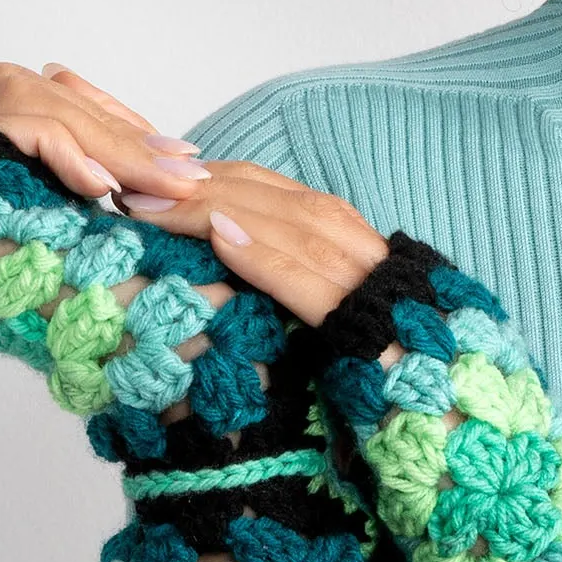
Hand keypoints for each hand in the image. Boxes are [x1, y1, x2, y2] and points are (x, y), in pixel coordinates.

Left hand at [0, 60, 389, 327]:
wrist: (447, 402)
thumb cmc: (374, 361)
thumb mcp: (310, 309)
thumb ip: (270, 276)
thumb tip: (207, 261)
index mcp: (327, 229)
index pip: (246, 184)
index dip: (185, 167)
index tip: (129, 158)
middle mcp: (341, 236)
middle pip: (252, 190)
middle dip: (180, 177)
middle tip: (114, 169)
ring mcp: (351, 271)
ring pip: (272, 220)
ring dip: (205, 207)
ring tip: (145, 200)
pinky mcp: (355, 313)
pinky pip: (305, 275)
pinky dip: (262, 254)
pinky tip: (220, 239)